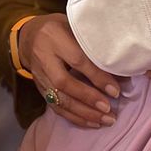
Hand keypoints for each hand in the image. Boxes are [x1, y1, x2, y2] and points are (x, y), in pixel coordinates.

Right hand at [17, 14, 119, 129]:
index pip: (77, 60)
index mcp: (55, 37)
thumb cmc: (60, 29)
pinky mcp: (40, 89)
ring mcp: (40, 76)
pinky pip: (56, 107)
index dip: (97, 76)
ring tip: (105, 120)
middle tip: (108, 109)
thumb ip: (93, 44)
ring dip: (83, 113)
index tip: (115, 90)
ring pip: (59, 99)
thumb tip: (122, 69)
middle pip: (65, 83)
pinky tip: (92, 123)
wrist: (28, 37)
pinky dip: (75, 117)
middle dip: (88, 99)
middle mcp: (44, 58)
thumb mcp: (74, 27)